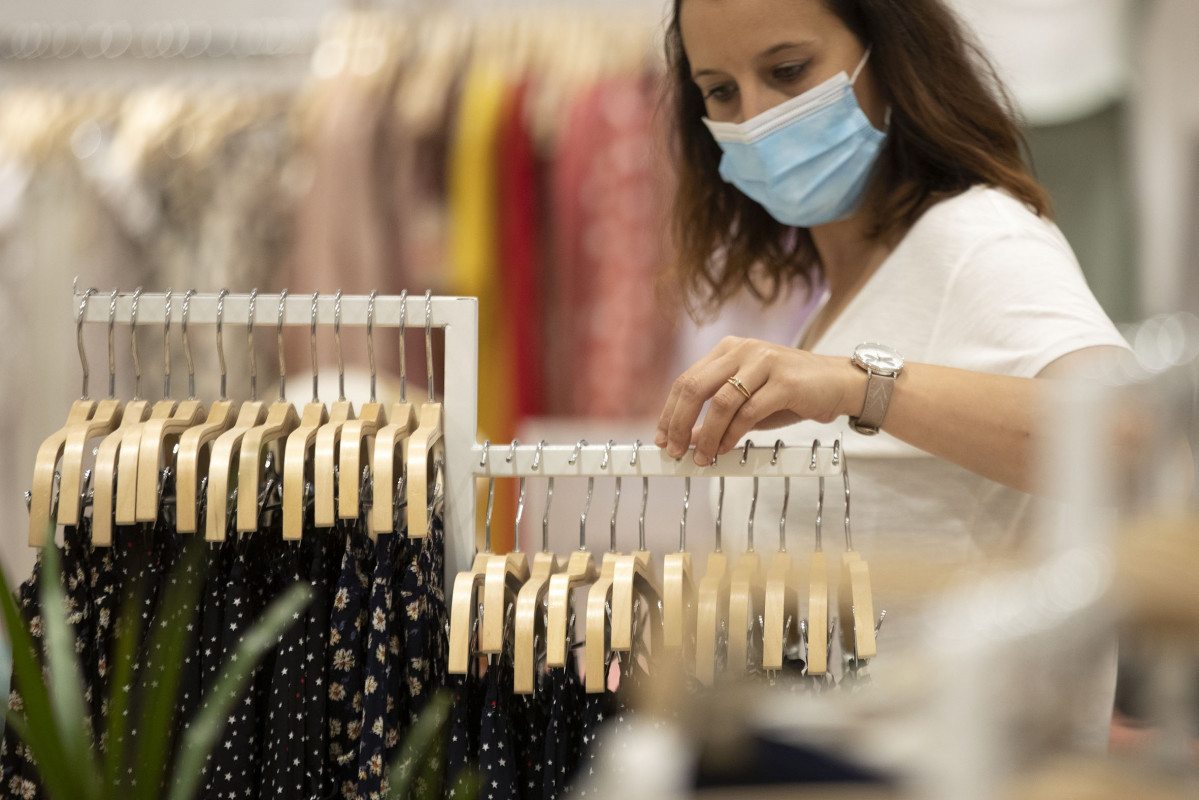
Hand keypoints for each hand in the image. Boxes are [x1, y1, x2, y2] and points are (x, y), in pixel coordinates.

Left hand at [654, 336, 862, 464]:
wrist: (840, 384)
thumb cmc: (791, 394)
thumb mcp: (747, 403)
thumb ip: (717, 416)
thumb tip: (685, 439)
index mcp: (728, 350)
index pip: (686, 380)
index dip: (669, 412)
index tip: (662, 438)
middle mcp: (742, 350)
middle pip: (695, 387)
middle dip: (679, 422)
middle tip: (674, 450)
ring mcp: (764, 362)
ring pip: (720, 402)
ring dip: (706, 435)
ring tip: (701, 457)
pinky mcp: (785, 381)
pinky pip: (748, 411)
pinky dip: (732, 434)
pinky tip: (725, 448)